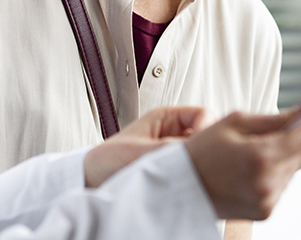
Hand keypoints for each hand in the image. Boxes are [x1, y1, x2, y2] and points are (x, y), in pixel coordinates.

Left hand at [84, 106, 211, 187]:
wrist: (91, 181)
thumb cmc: (107, 160)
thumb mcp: (140, 151)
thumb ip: (169, 148)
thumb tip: (197, 150)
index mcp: (167, 117)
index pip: (204, 114)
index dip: (208, 129)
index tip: (202, 148)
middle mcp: (174, 132)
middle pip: (208, 134)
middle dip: (207, 149)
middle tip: (199, 165)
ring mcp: (176, 152)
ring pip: (203, 154)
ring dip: (198, 164)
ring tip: (188, 177)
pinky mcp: (175, 171)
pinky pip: (194, 171)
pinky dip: (193, 177)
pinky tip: (185, 185)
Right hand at [184, 99, 300, 220]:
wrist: (180, 186)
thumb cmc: (203, 149)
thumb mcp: (235, 123)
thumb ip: (275, 118)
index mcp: (261, 156)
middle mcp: (268, 182)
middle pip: (300, 155)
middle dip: (298, 139)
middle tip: (290, 125)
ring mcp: (268, 200)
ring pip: (292, 171)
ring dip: (285, 157)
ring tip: (259, 148)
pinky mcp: (265, 212)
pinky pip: (281, 185)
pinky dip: (275, 173)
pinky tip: (254, 165)